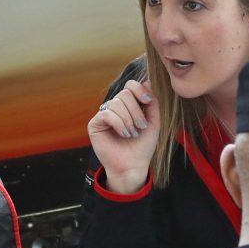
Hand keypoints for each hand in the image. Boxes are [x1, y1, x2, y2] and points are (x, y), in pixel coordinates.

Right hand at [87, 79, 159, 193]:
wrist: (133, 166)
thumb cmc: (143, 146)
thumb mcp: (153, 122)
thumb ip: (152, 103)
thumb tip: (148, 81)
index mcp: (129, 106)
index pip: (130, 85)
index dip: (139, 89)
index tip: (148, 101)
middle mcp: (115, 108)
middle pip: (124, 93)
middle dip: (136, 111)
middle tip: (141, 127)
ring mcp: (104, 115)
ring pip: (116, 103)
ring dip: (128, 120)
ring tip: (132, 134)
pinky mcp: (95, 124)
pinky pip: (107, 114)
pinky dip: (119, 124)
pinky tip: (124, 134)